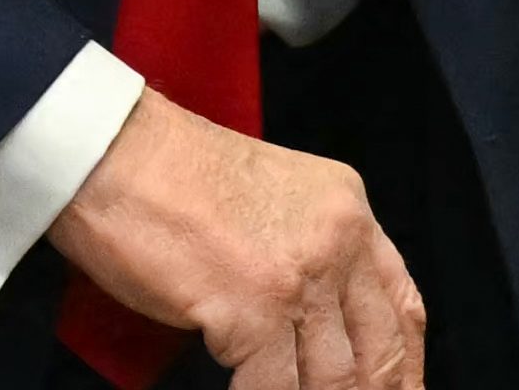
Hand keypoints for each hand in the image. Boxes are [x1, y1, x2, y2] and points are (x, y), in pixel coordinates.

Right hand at [47, 87, 420, 388]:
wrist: (113, 152)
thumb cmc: (172, 177)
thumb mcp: (274, 198)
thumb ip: (308, 251)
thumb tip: (313, 324)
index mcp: (349, 211)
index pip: (402, 304)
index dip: (406, 365)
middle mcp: (339, 241)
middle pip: (379, 349)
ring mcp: (300, 277)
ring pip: (333, 378)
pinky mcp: (253, 308)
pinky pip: (272, 388)